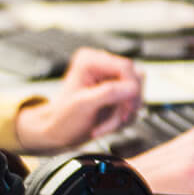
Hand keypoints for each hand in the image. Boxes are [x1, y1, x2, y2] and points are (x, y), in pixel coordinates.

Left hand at [12, 48, 142, 150]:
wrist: (57, 134)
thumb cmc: (61, 119)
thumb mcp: (82, 105)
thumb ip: (108, 93)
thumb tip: (131, 88)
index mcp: (90, 61)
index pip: (125, 67)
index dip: (131, 87)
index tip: (127, 106)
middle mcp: (102, 67)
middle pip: (135, 80)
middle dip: (127, 104)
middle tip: (117, 118)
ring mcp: (110, 81)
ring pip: (136, 95)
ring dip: (124, 114)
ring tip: (105, 125)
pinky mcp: (116, 94)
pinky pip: (132, 105)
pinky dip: (123, 118)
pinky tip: (107, 124)